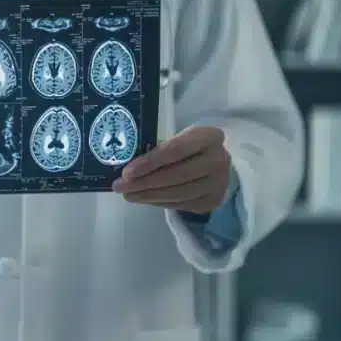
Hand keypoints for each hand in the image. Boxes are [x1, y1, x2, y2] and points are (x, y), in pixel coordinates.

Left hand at [112, 125, 231, 213]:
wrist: (216, 163)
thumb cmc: (188, 146)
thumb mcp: (178, 138)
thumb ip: (158, 148)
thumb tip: (127, 169)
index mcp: (209, 136)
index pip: (175, 150)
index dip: (149, 162)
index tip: (126, 172)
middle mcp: (219, 159)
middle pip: (176, 175)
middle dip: (144, 183)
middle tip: (120, 187)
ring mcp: (220, 182)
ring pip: (178, 193)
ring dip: (149, 196)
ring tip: (128, 195)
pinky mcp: (214, 201)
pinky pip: (182, 204)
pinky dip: (160, 202)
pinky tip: (146, 199)